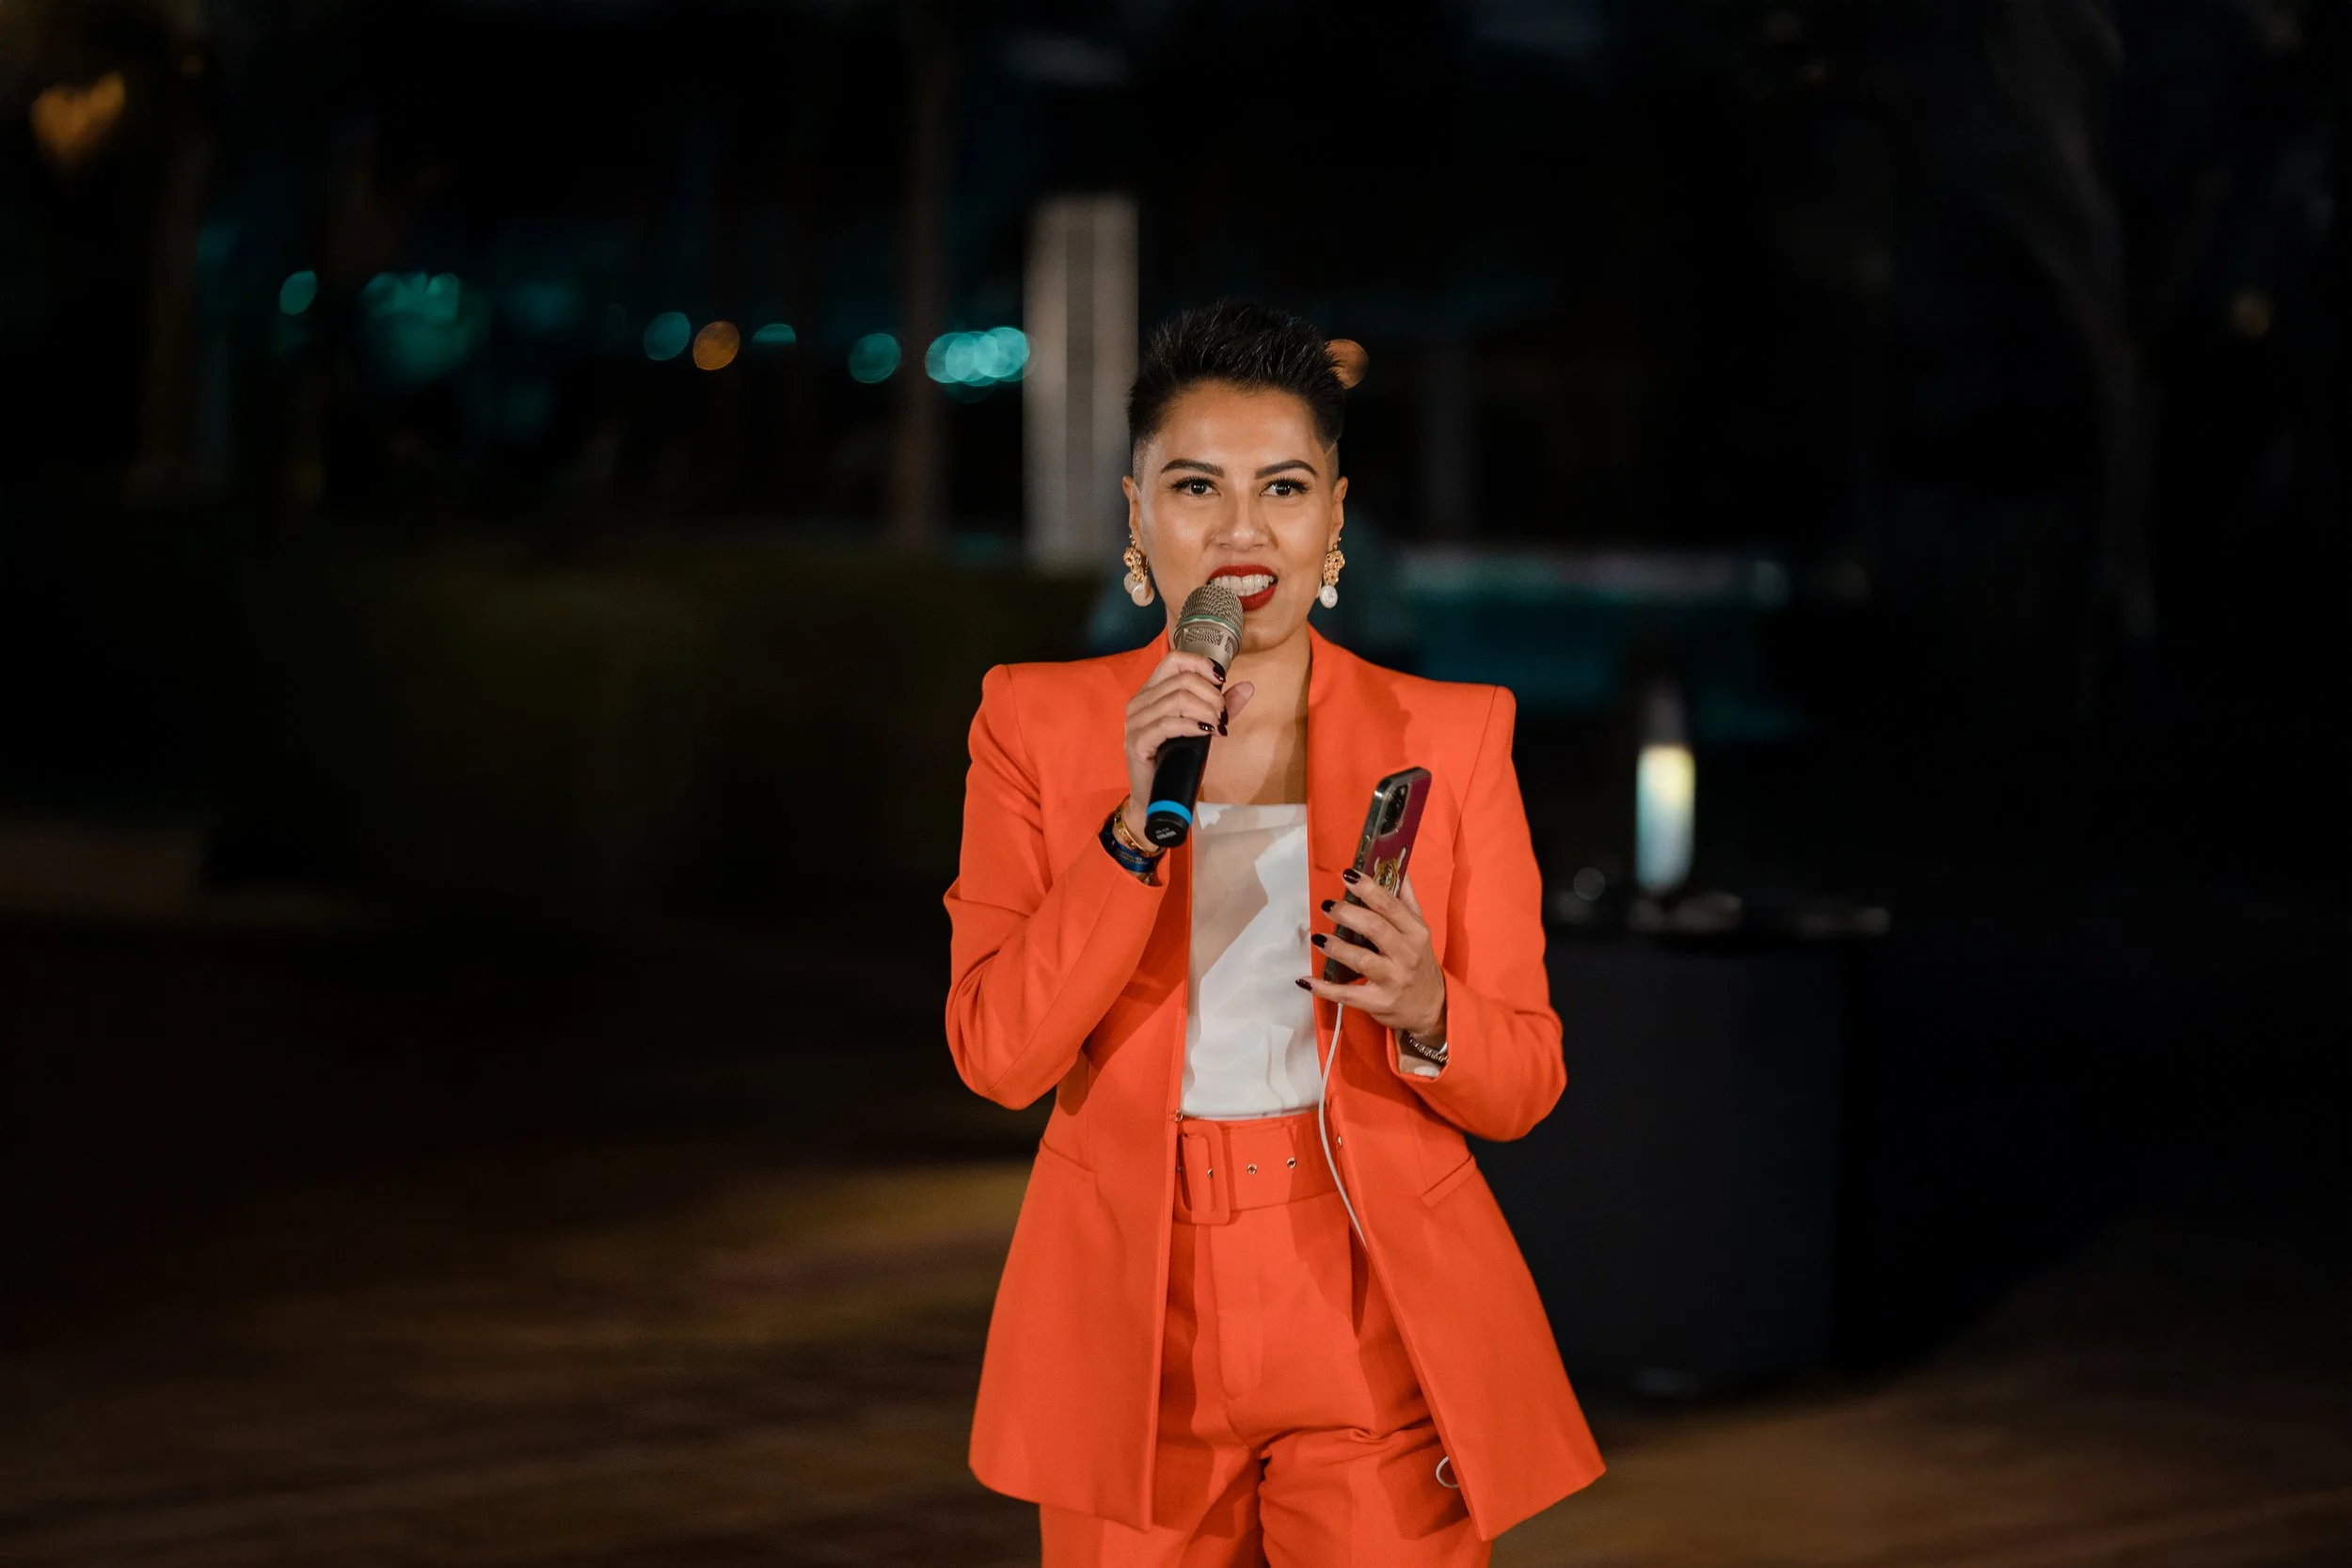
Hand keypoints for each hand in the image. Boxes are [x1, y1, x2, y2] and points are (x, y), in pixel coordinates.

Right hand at [1121, 651, 1254, 840]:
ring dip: (1204, 710)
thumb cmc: (1179, 761)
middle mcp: (1139, 702)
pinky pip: (1167, 724)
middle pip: (1180, 679)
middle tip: (1222, 715)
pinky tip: (1205, 733)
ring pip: (1175, 699)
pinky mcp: (1136, 742)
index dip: (1200, 663)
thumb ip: (1222, 707)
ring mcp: (1134, 722)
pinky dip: (1192, 725)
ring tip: (1217, 726)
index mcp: (1151, 692)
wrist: (1160, 797)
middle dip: (1210, 694)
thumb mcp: (1204, 728)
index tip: (1222, 680)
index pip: (1173, 660)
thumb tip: (1248, 687)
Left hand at [1302, 873, 1446, 1040]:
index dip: (1367, 888)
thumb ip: (1406, 899)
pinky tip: (1305, 980)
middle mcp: (1407, 954)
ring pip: (1362, 960)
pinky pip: (1347, 995)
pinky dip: (1324, 988)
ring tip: (1319, 938)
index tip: (1346, 875)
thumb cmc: (1419, 962)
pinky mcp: (1378, 1002)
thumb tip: (1399, 867)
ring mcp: (1393, 980)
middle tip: (1327, 906)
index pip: (1390, 905)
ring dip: (1337, 948)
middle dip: (1348, 914)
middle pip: (1375, 928)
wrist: (1430, 1007)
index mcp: (1415, 931)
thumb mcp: (1419, 930)